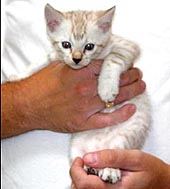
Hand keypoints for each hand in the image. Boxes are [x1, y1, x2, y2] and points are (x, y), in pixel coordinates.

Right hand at [1, 60, 144, 137]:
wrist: (29, 104)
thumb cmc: (41, 84)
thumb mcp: (59, 66)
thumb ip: (78, 65)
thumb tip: (93, 62)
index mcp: (81, 73)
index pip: (108, 66)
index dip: (120, 65)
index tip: (126, 65)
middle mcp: (86, 89)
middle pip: (117, 81)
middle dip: (131, 76)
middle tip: (138, 74)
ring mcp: (86, 106)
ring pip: (116, 98)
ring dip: (132, 91)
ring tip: (140, 86)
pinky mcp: (83, 122)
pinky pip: (107, 119)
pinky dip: (121, 115)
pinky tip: (131, 109)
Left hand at [70, 149, 169, 188]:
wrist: (160, 181)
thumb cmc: (150, 170)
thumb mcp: (134, 158)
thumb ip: (111, 157)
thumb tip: (88, 158)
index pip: (85, 185)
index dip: (76, 170)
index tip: (80, 159)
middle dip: (76, 175)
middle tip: (82, 163)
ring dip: (80, 180)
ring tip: (87, 168)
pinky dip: (86, 183)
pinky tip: (92, 175)